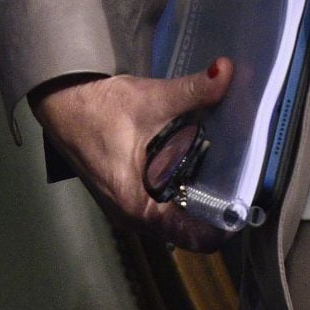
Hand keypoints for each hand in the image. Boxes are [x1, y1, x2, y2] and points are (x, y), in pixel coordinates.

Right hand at [32, 58, 235, 251]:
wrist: (60, 100)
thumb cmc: (98, 108)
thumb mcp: (152, 99)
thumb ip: (194, 90)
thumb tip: (226, 72)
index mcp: (139, 207)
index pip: (195, 238)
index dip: (226, 224)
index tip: (249, 202)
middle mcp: (133, 217)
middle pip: (189, 227)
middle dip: (217, 205)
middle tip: (247, 179)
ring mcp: (127, 207)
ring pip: (176, 214)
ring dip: (200, 194)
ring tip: (230, 168)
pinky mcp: (125, 193)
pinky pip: (162, 201)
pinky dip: (182, 186)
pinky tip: (199, 160)